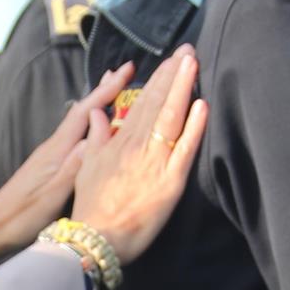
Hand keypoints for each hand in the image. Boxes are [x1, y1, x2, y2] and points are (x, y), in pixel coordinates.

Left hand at [0, 64, 136, 271]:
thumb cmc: (22, 216)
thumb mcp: (52, 195)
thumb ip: (74, 167)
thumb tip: (97, 137)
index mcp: (56, 150)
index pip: (85, 112)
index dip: (106, 90)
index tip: (126, 70)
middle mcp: (53, 147)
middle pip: (81, 112)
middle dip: (102, 91)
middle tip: (123, 72)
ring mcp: (49, 156)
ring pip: (79, 124)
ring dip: (97, 106)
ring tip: (115, 94)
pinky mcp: (48, 167)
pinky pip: (75, 138)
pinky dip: (90, 126)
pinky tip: (96, 130)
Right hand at [72, 45, 207, 262]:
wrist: (95, 239)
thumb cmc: (91, 207)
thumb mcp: (87, 167)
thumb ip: (96, 138)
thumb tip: (97, 112)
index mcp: (118, 142)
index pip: (141, 103)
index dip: (157, 79)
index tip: (170, 60)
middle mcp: (137, 147)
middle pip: (157, 103)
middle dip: (173, 74)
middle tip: (188, 50)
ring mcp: (154, 163)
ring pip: (170, 118)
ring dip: (182, 88)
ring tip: (193, 64)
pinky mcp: (169, 183)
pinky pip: (184, 150)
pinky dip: (194, 127)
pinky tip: (202, 105)